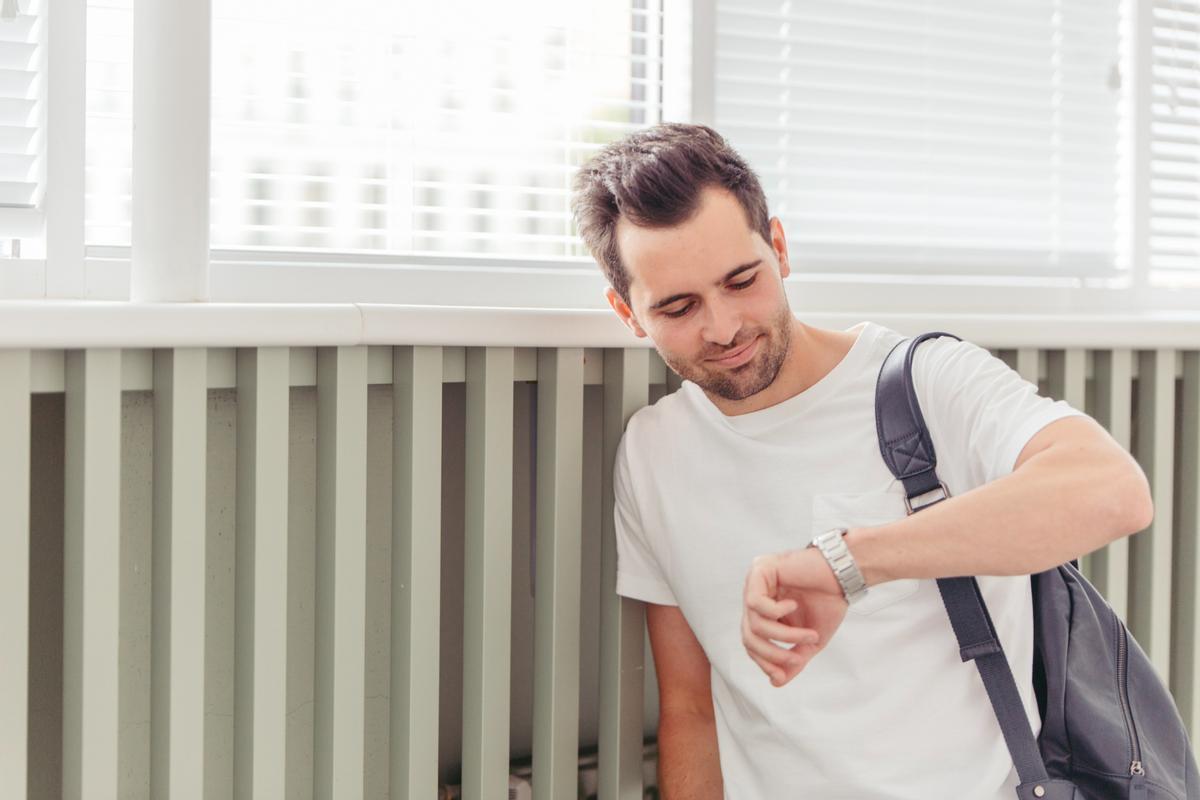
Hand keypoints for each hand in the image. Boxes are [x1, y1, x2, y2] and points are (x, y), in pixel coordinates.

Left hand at [741, 547, 847, 686]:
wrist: (845, 575)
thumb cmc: (828, 602)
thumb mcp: (811, 639)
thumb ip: (794, 659)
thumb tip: (777, 682)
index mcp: (764, 612)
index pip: (752, 643)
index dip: (764, 662)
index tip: (781, 675)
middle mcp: (755, 596)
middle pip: (748, 637)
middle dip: (773, 654)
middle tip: (797, 658)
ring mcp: (755, 582)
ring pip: (754, 624)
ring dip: (784, 636)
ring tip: (809, 635)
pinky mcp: (759, 570)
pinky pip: (756, 602)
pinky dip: (776, 611)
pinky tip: (793, 605)